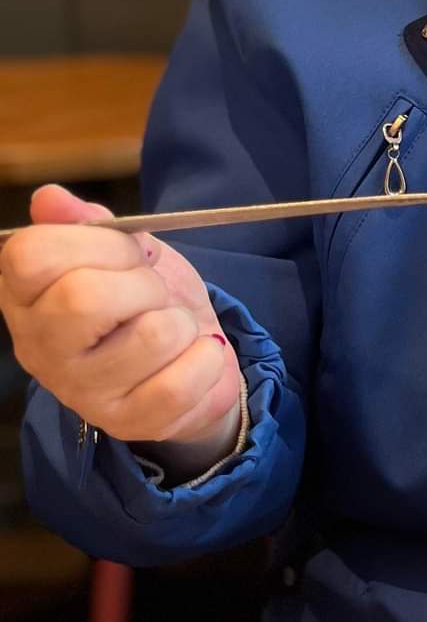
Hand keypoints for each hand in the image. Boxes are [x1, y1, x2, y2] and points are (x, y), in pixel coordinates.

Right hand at [0, 183, 240, 464]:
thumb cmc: (147, 299)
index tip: (127, 254)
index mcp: (25, 295)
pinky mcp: (128, 422)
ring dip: (180, 323)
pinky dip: (205, 359)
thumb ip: (89, 224)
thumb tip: (50, 199)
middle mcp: (38, 347)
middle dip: (143, 285)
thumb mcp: (123, 252)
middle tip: (153, 294)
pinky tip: (194, 356)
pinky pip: (180, 381)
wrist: (193, 355)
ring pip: (150, 336)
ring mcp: (81, 391)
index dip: (96, 243)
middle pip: (82, 298)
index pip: (30, 255)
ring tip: (173, 330)